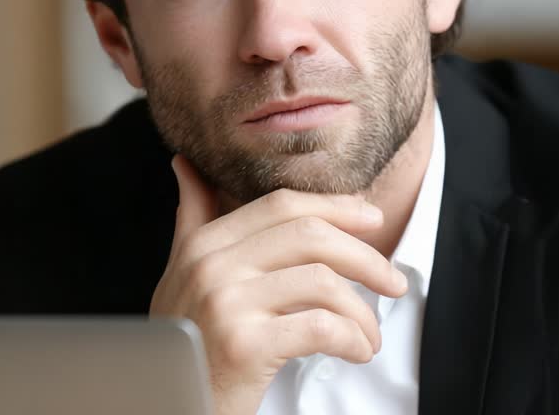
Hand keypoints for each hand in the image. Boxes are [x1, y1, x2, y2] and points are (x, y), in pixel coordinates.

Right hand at [150, 154, 408, 414]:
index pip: (282, 205)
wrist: (165, 404)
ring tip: (370, 335)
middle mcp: (211, 265)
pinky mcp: (243, 345)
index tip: (372, 219)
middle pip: (310, 235)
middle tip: (393, 280)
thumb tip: (187, 166)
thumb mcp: (181, 276)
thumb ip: (193, 220)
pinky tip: (357, 350)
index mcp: (203, 244)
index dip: (335, 207)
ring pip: (323, 282)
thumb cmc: (186, 345)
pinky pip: (321, 327)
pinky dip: (352, 339)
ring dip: (362, 312)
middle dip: (365, 256)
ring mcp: (225, 303)